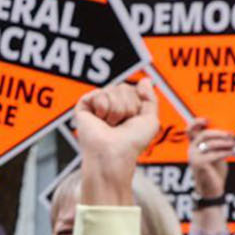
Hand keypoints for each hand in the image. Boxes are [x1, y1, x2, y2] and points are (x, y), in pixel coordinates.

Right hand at [76, 79, 157, 206]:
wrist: (115, 154)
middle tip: (120, 125)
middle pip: (123, 87)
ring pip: (112, 90)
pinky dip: (103, 108)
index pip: (134, 90)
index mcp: (125, 108)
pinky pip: (98, 94)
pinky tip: (99, 120)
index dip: (137, 105)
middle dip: (127, 107)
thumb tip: (144, 80)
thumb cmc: (132, 143)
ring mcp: (97, 106)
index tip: (132, 122)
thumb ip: (150, 99)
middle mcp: (110, 105)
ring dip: (116, 110)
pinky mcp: (84, 107)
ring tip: (110, 125)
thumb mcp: (150, 120)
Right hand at [187, 117, 234, 198]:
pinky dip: (226, 152)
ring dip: (224, 143)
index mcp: (195, 146)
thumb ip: (217, 144)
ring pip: (210, 144)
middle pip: (204, 134)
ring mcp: (194, 157)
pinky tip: (234, 152)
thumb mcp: (216, 154)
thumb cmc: (215, 172)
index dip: (196, 122)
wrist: (211, 190)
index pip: (190, 130)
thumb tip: (229, 134)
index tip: (207, 120)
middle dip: (219, 133)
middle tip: (231, 135)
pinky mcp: (199, 164)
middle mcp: (192, 150)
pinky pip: (214, 154)